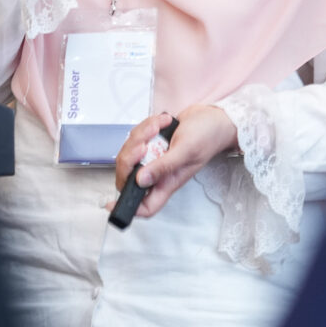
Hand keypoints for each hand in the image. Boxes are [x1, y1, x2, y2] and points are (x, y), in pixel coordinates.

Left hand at [111, 104, 239, 220]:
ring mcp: (154, 157)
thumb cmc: (207, 137)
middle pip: (128, 175)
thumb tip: (140, 180)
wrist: (214, 118)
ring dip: (141, 135)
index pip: (145, 205)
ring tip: (159, 126)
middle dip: (130, 156)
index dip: (128, 208)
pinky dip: (146, 126)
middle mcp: (158, 173)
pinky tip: (161, 122)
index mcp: (167, 182)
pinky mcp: (153, 143)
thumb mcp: (186, 151)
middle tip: (144, 143)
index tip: (111, 204)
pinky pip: (137, 137)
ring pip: (130, 153)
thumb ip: (163, 166)